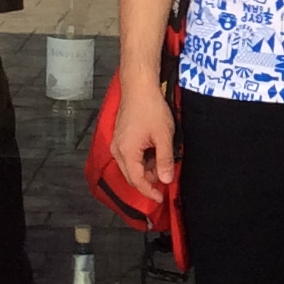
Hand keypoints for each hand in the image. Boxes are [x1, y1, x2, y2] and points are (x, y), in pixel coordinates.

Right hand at [111, 79, 176, 201]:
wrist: (139, 87)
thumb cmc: (150, 108)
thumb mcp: (163, 136)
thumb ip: (164, 160)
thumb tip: (166, 179)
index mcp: (126, 152)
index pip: (137, 181)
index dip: (149, 192)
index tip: (161, 197)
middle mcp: (118, 150)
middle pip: (132, 175)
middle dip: (149, 179)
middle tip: (166, 174)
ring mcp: (118, 143)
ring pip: (131, 165)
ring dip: (147, 167)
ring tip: (163, 156)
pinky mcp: (121, 137)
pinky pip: (130, 155)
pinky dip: (142, 158)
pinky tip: (155, 148)